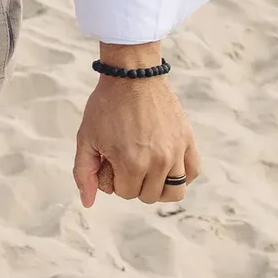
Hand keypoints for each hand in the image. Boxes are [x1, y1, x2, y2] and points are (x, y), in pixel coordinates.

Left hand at [74, 67, 204, 206]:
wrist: (132, 75)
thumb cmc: (106, 105)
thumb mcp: (86, 138)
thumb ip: (84, 173)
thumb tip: (88, 202)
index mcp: (131, 163)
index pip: (126, 193)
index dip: (114, 179)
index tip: (110, 160)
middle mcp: (158, 161)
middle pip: (149, 195)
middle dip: (134, 183)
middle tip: (126, 160)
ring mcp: (176, 151)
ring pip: (175, 192)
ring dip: (158, 185)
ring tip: (147, 167)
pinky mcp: (188, 140)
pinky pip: (193, 172)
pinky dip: (181, 175)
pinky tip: (167, 164)